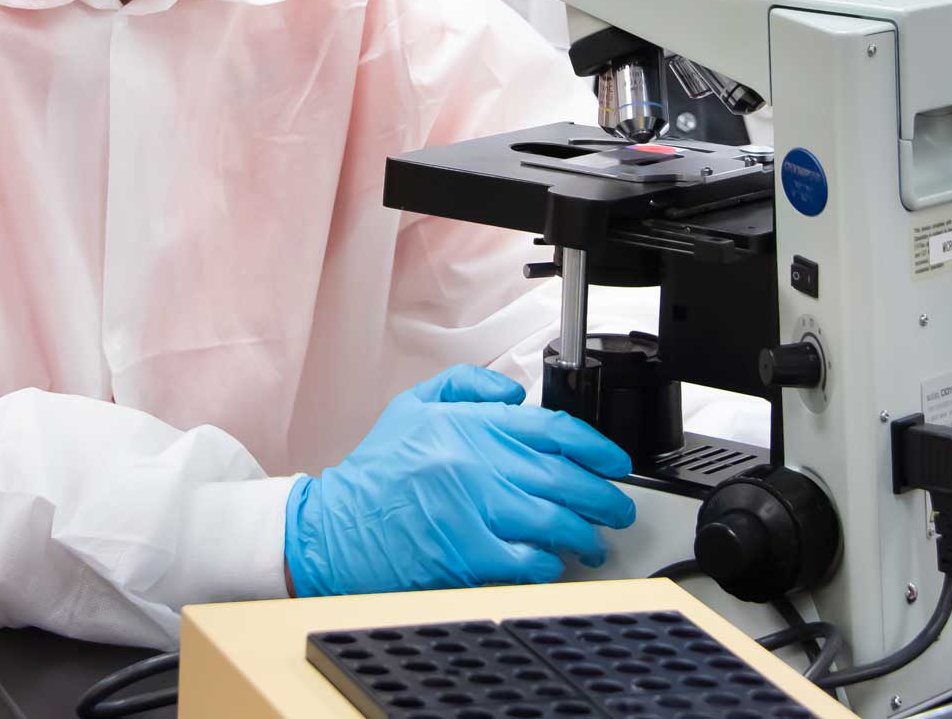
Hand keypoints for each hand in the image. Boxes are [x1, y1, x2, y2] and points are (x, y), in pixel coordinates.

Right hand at [284, 365, 634, 596]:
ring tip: (592, 543)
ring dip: (585, 535)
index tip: (616, 463)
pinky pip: (529, 562)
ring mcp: (473, 511)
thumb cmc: (376, 474)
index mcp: (469, 426)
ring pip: (555, 522)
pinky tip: (554, 563)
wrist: (334, 530)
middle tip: (617, 509)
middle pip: (565, 478)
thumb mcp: (413, 406)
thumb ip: (468, 386)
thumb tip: (517, 393)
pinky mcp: (467, 557)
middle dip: (604, 497)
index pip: (554, 429)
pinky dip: (550, 564)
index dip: (597, 447)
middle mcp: (476, 464)